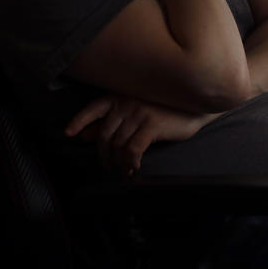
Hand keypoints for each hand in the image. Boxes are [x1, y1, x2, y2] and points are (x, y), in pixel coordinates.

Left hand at [65, 95, 217, 175]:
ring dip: (118, 164)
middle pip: (105, 135)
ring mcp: (139, 112)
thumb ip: (113, 121)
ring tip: (123, 172)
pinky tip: (133, 169)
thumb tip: (87, 135)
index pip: (94, 108)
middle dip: (104, 156)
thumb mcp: (138, 111)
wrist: (198, 105)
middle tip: (109, 169)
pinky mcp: (152, 124)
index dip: (79, 120)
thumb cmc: (168, 109)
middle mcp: (127, 102)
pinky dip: (130, 163)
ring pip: (118, 145)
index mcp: (121, 96)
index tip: (69, 134)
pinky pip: (132, 150)